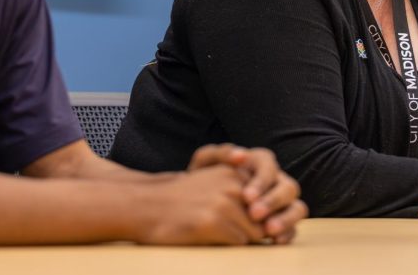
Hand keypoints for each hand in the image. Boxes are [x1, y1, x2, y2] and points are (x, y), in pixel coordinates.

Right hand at [137, 164, 264, 244]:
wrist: (145, 206)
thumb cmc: (182, 200)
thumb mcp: (214, 182)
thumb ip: (241, 191)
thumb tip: (272, 220)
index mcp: (235, 172)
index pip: (266, 200)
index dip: (261, 217)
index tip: (253, 223)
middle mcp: (233, 185)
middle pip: (263, 218)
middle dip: (254, 230)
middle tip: (231, 233)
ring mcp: (224, 203)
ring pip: (254, 233)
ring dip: (241, 239)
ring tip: (218, 234)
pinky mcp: (213, 223)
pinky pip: (238, 243)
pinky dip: (228, 246)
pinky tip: (210, 238)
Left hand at [188, 144, 305, 242]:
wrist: (197, 202)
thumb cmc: (204, 181)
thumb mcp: (205, 163)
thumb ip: (220, 153)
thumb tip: (242, 155)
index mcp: (260, 163)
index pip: (269, 166)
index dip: (261, 181)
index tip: (246, 197)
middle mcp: (276, 181)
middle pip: (288, 187)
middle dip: (273, 201)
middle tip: (254, 214)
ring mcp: (282, 203)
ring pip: (297, 207)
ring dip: (286, 218)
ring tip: (269, 230)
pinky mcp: (283, 222)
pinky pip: (294, 227)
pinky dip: (288, 233)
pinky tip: (275, 241)